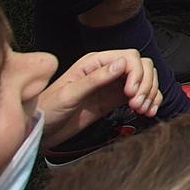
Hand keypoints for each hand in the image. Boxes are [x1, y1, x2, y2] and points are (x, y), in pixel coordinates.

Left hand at [40, 50, 160, 146]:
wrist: (40, 131)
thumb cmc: (47, 110)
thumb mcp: (69, 95)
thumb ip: (94, 79)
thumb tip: (121, 64)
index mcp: (95, 63)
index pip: (129, 58)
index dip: (136, 73)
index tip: (132, 93)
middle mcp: (107, 70)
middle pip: (142, 66)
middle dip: (145, 84)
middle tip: (138, 104)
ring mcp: (113, 85)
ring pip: (145, 79)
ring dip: (150, 93)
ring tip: (143, 110)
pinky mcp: (115, 100)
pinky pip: (140, 95)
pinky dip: (150, 101)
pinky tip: (148, 111)